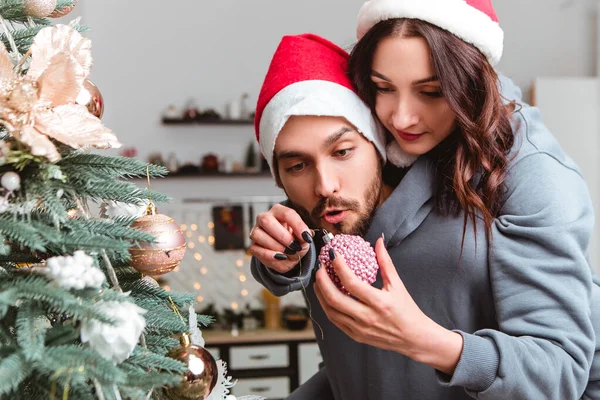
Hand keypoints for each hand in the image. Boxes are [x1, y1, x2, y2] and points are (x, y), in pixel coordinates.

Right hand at [248, 204, 313, 273]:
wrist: (288, 255)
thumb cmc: (295, 241)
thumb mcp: (303, 238)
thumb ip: (304, 236)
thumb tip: (305, 236)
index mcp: (279, 211)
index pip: (287, 214)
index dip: (298, 226)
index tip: (306, 238)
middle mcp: (264, 217)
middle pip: (267, 221)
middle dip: (282, 236)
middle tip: (294, 246)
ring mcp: (256, 231)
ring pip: (258, 234)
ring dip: (275, 246)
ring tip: (287, 253)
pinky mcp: (253, 245)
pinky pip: (255, 248)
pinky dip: (269, 255)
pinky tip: (280, 257)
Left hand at [313, 238, 462, 374]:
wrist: (414, 338)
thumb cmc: (407, 310)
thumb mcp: (398, 285)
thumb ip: (385, 262)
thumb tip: (378, 241)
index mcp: (379, 302)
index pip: (351, 283)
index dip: (339, 267)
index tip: (333, 254)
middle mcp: (366, 317)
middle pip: (334, 298)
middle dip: (322, 281)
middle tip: (320, 267)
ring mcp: (359, 329)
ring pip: (330, 311)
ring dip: (320, 294)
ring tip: (318, 280)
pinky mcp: (355, 335)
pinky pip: (335, 320)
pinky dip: (326, 306)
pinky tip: (325, 295)